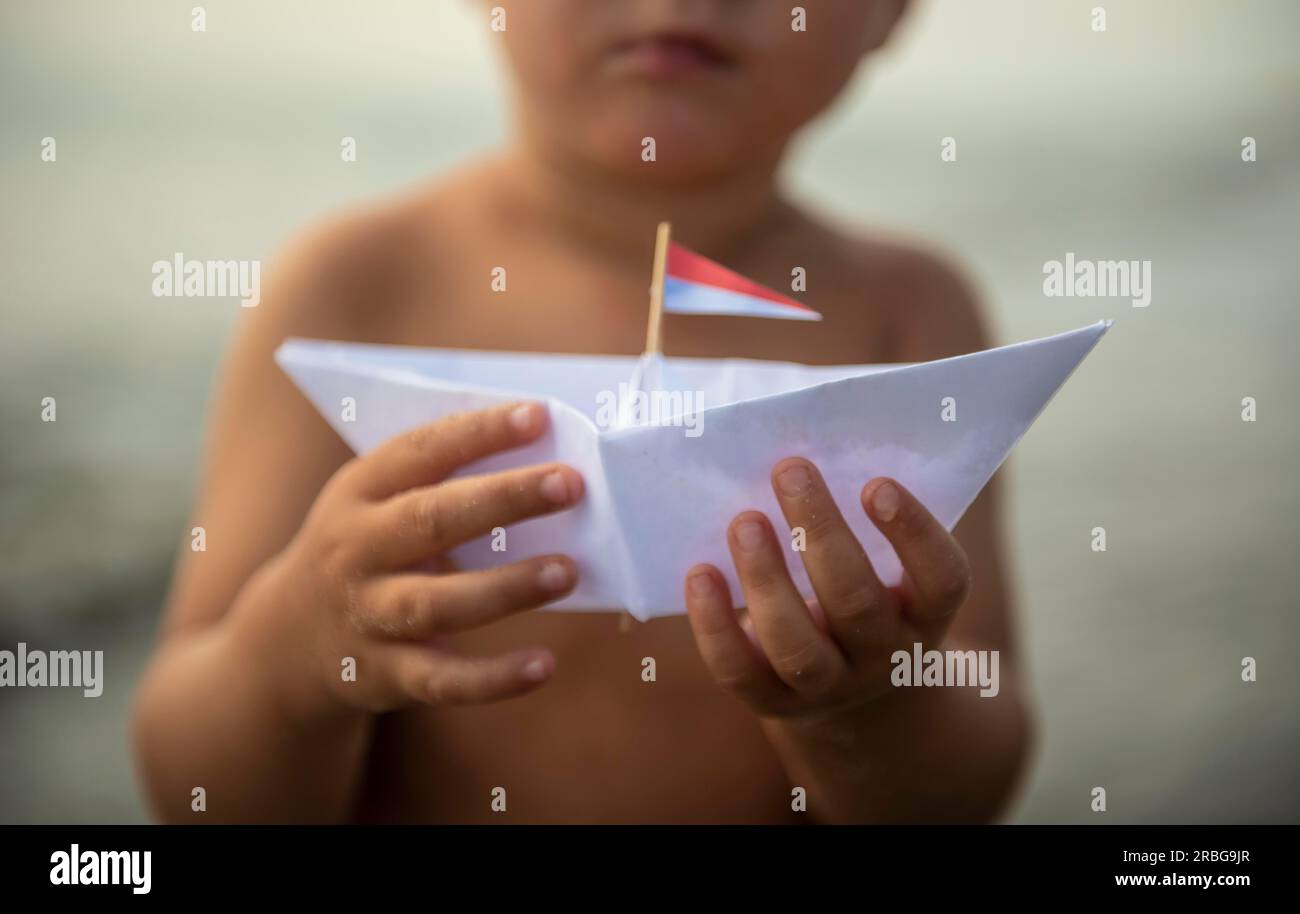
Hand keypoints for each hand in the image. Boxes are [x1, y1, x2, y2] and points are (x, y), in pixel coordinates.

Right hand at [244, 401, 583, 716]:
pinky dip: (493, 678)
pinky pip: (442, 679)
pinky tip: (544, 665)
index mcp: (358, 492)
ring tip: (567, 570)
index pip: (421, 451)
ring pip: (437, 602)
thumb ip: (444, 484)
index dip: (478, 432)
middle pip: (431, 519)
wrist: (286, 642)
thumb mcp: (379, 506)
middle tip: (570, 484)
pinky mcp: (382, 675)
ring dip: (506, 587)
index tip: (538, 416)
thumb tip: (548, 466)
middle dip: (504, 498)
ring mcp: (365, 614)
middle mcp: (355, 550)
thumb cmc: (369, 551)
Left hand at [684, 457, 970, 719]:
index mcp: (924, 614)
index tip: (877, 484)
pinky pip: (738, 670)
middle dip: (821, 532)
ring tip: (745, 521)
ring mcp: (828, 686)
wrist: (852, 698)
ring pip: (796, 645)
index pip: (942, 579)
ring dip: (766, 578)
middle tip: (790, 470)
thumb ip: (860, 521)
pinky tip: (700, 573)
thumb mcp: (885, 569)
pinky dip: (714, 622)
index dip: (915, 533)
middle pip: (856, 602)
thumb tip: (806, 450)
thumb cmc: (864, 597)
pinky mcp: (772, 702)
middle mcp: (884, 655)